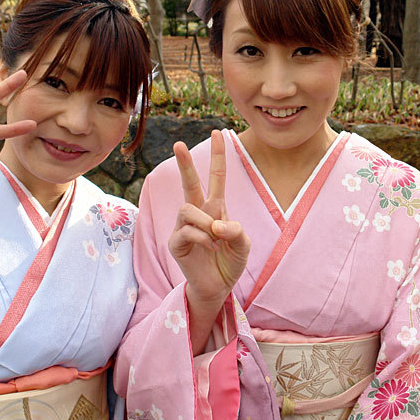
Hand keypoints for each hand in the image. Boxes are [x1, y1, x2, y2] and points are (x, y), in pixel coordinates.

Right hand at [169, 131, 250, 314]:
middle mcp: (198, 213)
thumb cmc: (229, 263)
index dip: (218, 156)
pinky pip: (186, 230)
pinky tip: (209, 247)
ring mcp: (184, 227)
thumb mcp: (243, 246)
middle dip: (184, 164)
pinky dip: (202, 237)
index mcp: (216, 208)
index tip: (218, 132)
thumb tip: (217, 225)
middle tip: (178, 144)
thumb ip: (237, 231)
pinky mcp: (176, 242)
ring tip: (215, 237)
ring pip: (187, 208)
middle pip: (189, 183)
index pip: (216, 177)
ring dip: (204, 221)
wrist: (218, 287)